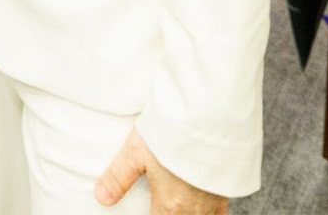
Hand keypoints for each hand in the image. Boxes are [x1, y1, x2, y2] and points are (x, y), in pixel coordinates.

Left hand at [96, 127, 226, 213]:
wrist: (210, 122)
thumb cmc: (172, 134)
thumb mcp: (135, 152)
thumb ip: (118, 178)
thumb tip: (101, 198)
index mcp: (169, 205)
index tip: (149, 209)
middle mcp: (193, 210)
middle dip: (169, 213)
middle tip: (161, 203)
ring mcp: (212, 202)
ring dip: (187, 213)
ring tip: (176, 202)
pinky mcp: (225, 190)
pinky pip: (218, 212)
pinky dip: (208, 211)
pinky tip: (201, 204)